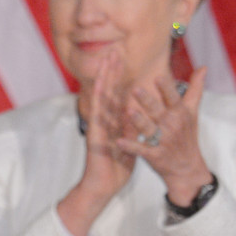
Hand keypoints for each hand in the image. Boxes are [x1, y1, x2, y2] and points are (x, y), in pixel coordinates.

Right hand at [58, 51, 136, 235]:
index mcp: (114, 121)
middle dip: (112, 71)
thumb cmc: (116, 167)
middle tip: (115, 50)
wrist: (104, 185)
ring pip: (102, 96)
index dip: (121, 78)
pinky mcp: (95, 132)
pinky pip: (97, 111)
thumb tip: (140, 112)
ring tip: (108, 59)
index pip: (117, 95)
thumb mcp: (130, 142)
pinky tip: (100, 82)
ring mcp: (99, 124)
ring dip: (105, 77)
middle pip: (109, 90)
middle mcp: (105, 119)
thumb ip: (133, 126)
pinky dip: (99, 96)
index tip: (124, 60)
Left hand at [116, 67, 211, 205]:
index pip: (173, 98)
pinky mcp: (154, 156)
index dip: (166, 89)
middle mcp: (172, 126)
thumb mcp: (193, 112)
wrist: (187, 168)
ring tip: (128, 111)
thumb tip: (203, 67)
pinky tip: (119, 141)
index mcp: (180, 113)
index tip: (158, 77)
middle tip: (135, 89)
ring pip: (149, 130)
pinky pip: (141, 150)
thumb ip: (195, 89)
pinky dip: (130, 147)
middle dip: (147, 101)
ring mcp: (163, 141)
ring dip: (139, 121)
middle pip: (158, 111)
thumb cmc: (187, 135)